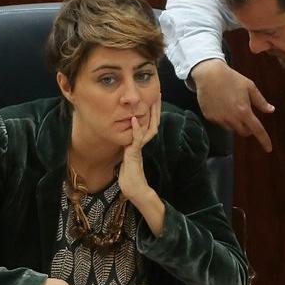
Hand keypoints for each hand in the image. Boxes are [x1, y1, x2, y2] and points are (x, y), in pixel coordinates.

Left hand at [119, 99, 165, 234]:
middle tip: (158, 93)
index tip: (153, 98)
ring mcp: (139, 149)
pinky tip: (135, 119)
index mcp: (140, 143)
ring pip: (148, 128)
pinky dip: (136, 129)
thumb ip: (128, 149)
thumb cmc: (130, 177)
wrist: (134, 190)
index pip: (148, 123)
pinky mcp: (135, 155)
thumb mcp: (127, 158)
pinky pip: (136, 140)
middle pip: (152, 122)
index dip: (151, 111)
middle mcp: (142, 144)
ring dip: (149, 114)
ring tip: (152, 100)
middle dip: (155, 108)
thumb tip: (126, 142)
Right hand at [192, 58, 274, 151]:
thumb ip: (261, 101)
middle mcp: (232, 118)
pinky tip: (221, 105)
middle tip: (247, 116)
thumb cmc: (232, 78)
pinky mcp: (210, 117)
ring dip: (236, 123)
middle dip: (248, 128)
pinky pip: (220, 123)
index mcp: (244, 111)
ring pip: (232, 128)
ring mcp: (219, 119)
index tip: (268, 149)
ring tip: (232, 106)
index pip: (257, 130)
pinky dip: (224, 118)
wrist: (209, 74)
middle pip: (244, 132)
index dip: (264, 140)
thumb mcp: (250, 87)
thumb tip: (271, 110)